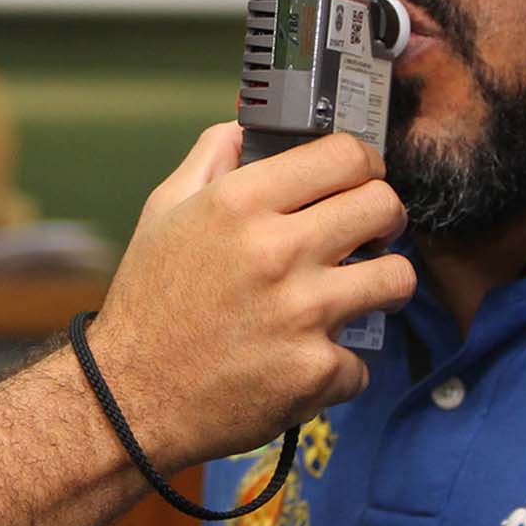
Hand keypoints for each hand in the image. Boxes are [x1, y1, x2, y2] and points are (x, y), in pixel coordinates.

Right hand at [85, 124, 411, 468]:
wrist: (129, 399)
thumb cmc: (146, 305)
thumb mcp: (162, 214)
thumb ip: (208, 160)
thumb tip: (242, 126)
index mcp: (239, 203)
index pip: (345, 155)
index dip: (365, 165)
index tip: (361, 181)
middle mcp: (277, 251)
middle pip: (383, 207)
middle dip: (384, 220)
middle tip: (369, 237)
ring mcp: (303, 313)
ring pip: (396, 278)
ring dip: (382, 287)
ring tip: (356, 296)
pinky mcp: (316, 371)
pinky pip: (362, 359)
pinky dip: (337, 365)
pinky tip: (304, 362)